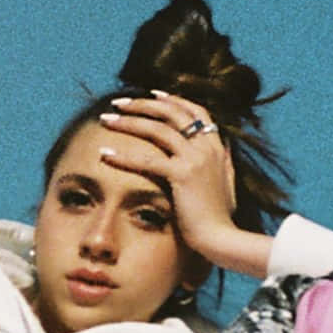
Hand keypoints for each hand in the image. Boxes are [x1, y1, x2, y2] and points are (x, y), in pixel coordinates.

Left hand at [95, 91, 273, 278]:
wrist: (222, 239)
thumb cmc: (220, 218)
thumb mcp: (228, 182)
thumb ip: (224, 162)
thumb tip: (225, 146)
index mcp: (217, 147)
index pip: (195, 110)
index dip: (173, 99)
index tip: (153, 93)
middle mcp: (207, 147)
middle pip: (172, 112)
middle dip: (142, 103)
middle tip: (118, 102)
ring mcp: (196, 159)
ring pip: (157, 128)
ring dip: (128, 121)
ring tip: (106, 120)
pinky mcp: (182, 175)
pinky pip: (147, 160)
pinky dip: (123, 156)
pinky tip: (104, 154)